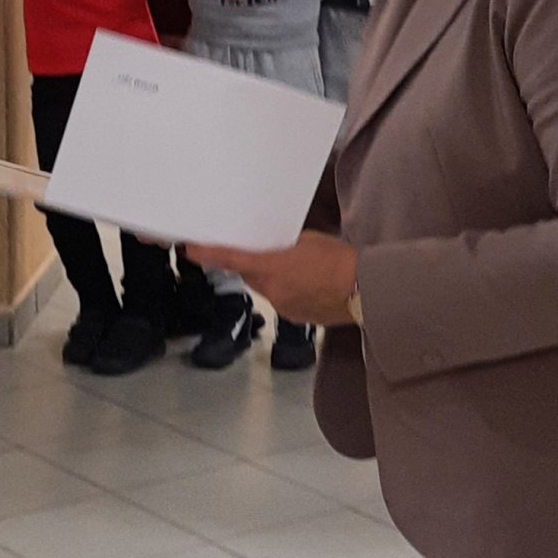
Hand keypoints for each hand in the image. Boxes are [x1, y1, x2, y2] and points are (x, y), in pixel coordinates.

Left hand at [186, 230, 358, 325]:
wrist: (366, 290)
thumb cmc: (341, 261)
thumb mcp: (308, 241)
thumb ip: (282, 245)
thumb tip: (272, 247)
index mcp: (273, 266)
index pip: (232, 259)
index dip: (208, 254)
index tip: (190, 250)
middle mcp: (272, 289)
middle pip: (249, 274)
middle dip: (254, 264)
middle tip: (271, 253)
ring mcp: (282, 307)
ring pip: (266, 288)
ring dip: (274, 279)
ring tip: (301, 271)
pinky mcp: (293, 317)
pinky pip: (281, 302)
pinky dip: (288, 293)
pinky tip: (309, 286)